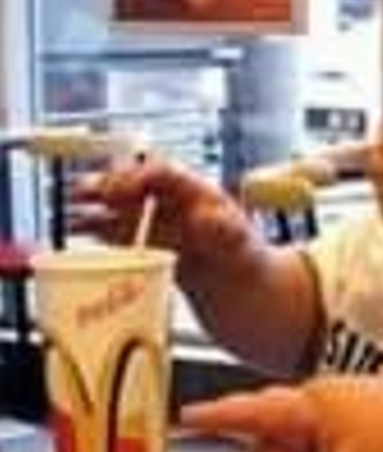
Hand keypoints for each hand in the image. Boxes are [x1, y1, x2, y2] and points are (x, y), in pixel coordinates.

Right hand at [71, 158, 255, 264]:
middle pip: (131, 178)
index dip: (140, 175)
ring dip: (92, 198)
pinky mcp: (134, 236)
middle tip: (91, 191)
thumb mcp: (238, 240)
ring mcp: (147, 214)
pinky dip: (91, 225)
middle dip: (109, 181)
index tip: (126, 187)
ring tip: (74, 202)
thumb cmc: (238, 252)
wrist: (230, 279)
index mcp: (191, 189)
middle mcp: (164, 197)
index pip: (161, 171)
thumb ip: (225, 229)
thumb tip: (208, 220)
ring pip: (114, 198)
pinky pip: (108, 225)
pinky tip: (74, 227)